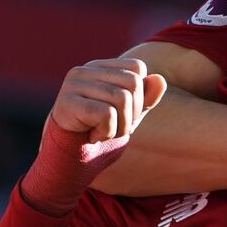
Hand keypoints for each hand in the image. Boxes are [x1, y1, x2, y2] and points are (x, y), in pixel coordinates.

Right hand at [22, 59, 166, 215]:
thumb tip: (160, 79)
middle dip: (132, 113)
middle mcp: (84, 70)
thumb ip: (147, 97)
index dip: (140, 94)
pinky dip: (108, 131)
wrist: (71, 159)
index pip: (137, 68)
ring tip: (104, 133)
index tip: (123, 113)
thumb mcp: (131, 114)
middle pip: (132, 83)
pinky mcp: (66, 102)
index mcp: (100, 67)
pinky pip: (106, 113)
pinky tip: (92, 136)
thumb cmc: (101, 131)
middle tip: (115, 128)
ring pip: (122, 98)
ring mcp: (73, 84)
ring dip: (120, 126)